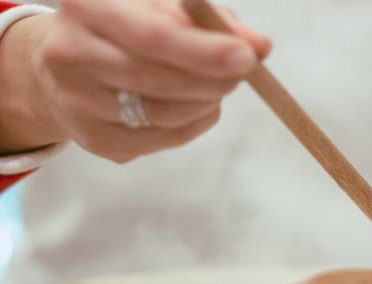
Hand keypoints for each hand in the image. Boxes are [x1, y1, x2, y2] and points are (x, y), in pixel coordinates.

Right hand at [0, 0, 270, 161]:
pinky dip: (192, 125)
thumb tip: (260, 46)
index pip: (153, 35)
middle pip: (157, 79)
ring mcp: (77, 102)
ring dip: (205, 103)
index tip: (247, 56)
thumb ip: (209, 22)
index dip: (204, 51)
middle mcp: (71, 53)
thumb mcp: (161, 8)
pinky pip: (159, 140)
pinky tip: (199, 108)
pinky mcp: (92, 139)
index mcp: (88, 6)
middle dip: (212, 80)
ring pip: (162, 114)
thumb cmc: (127, 30)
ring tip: (217, 88)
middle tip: (241, 74)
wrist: (69, 69)